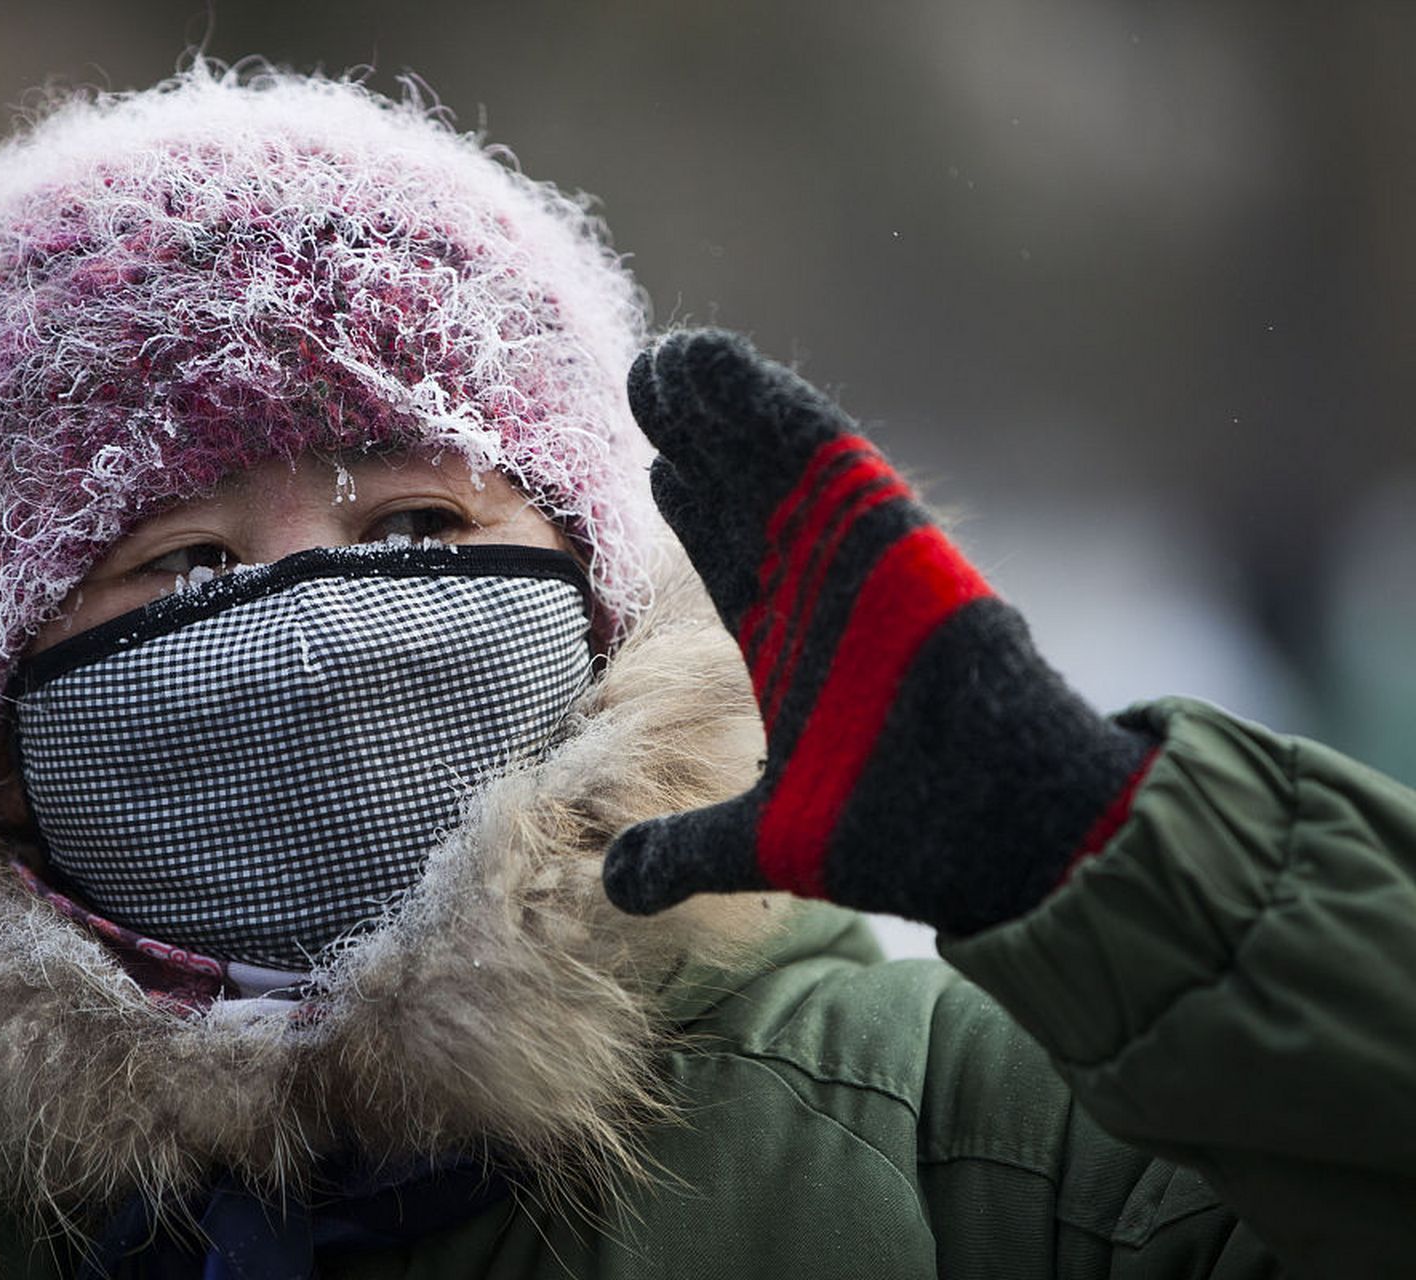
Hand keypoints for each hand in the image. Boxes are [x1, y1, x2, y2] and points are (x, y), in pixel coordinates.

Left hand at [604, 331, 1156, 933]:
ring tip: (671, 355)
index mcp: (794, 647)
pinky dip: (776, 411)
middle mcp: (820, 594)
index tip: (656, 462)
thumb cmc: (906, 838)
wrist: (1005, 840)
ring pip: (777, 462)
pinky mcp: (893, 545)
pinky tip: (722, 366)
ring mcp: (855, 563)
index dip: (694, 504)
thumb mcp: (768, 840)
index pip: (732, 558)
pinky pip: (829, 461)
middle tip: (645, 375)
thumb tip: (613, 881)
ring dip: (722, 405)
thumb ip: (687, 850)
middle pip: (745, 493)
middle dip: (694, 435)